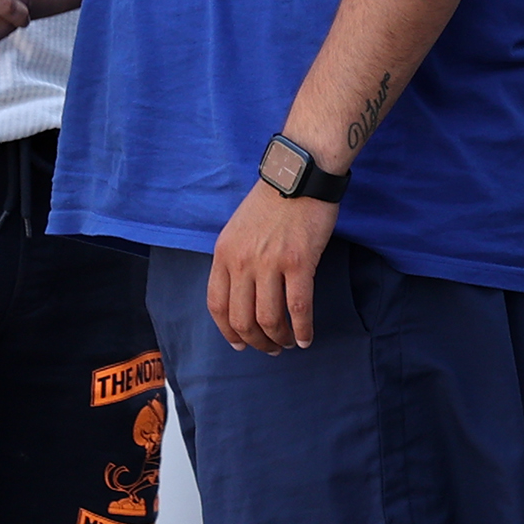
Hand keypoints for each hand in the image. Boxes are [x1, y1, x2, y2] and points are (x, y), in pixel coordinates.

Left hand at [207, 176, 335, 352]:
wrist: (300, 174)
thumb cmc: (273, 200)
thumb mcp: (238, 228)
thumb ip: (235, 259)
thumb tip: (241, 294)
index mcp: (224, 253)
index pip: (217, 305)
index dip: (228, 332)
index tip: (240, 344)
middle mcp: (242, 261)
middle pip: (242, 319)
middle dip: (255, 342)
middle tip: (268, 348)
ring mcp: (270, 263)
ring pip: (269, 319)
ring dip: (278, 339)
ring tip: (287, 344)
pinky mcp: (299, 262)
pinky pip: (299, 308)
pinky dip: (302, 330)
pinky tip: (306, 338)